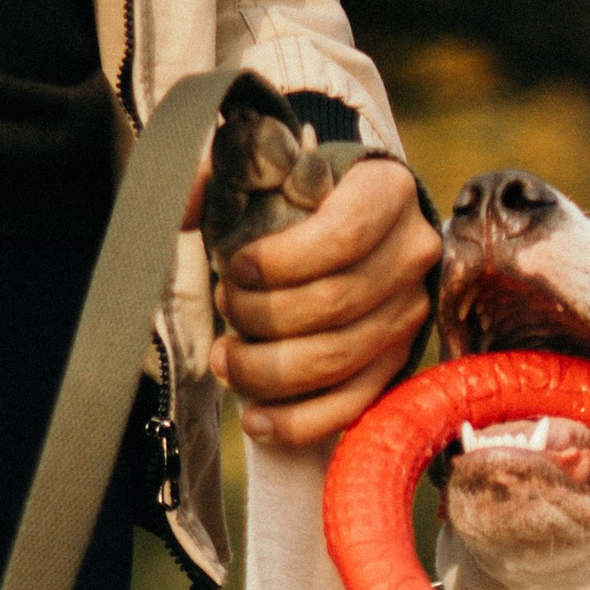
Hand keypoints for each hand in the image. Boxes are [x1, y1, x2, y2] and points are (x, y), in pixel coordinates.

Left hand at [202, 152, 437, 446]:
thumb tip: (178, 202)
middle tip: (224, 305)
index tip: (236, 265)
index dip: (281, 261)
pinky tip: (255, 419)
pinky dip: (298, 421)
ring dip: (267, 369)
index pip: (342, 236)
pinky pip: (351, 405)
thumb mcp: (270, 168)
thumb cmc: (300, 195)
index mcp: (386, 193)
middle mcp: (411, 255)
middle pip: (335, 304)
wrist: (353, 219)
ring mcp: (408, 314)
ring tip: (225, 358)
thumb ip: (227, 174)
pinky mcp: (396, 360)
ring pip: (337, 360)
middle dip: (262, 315)